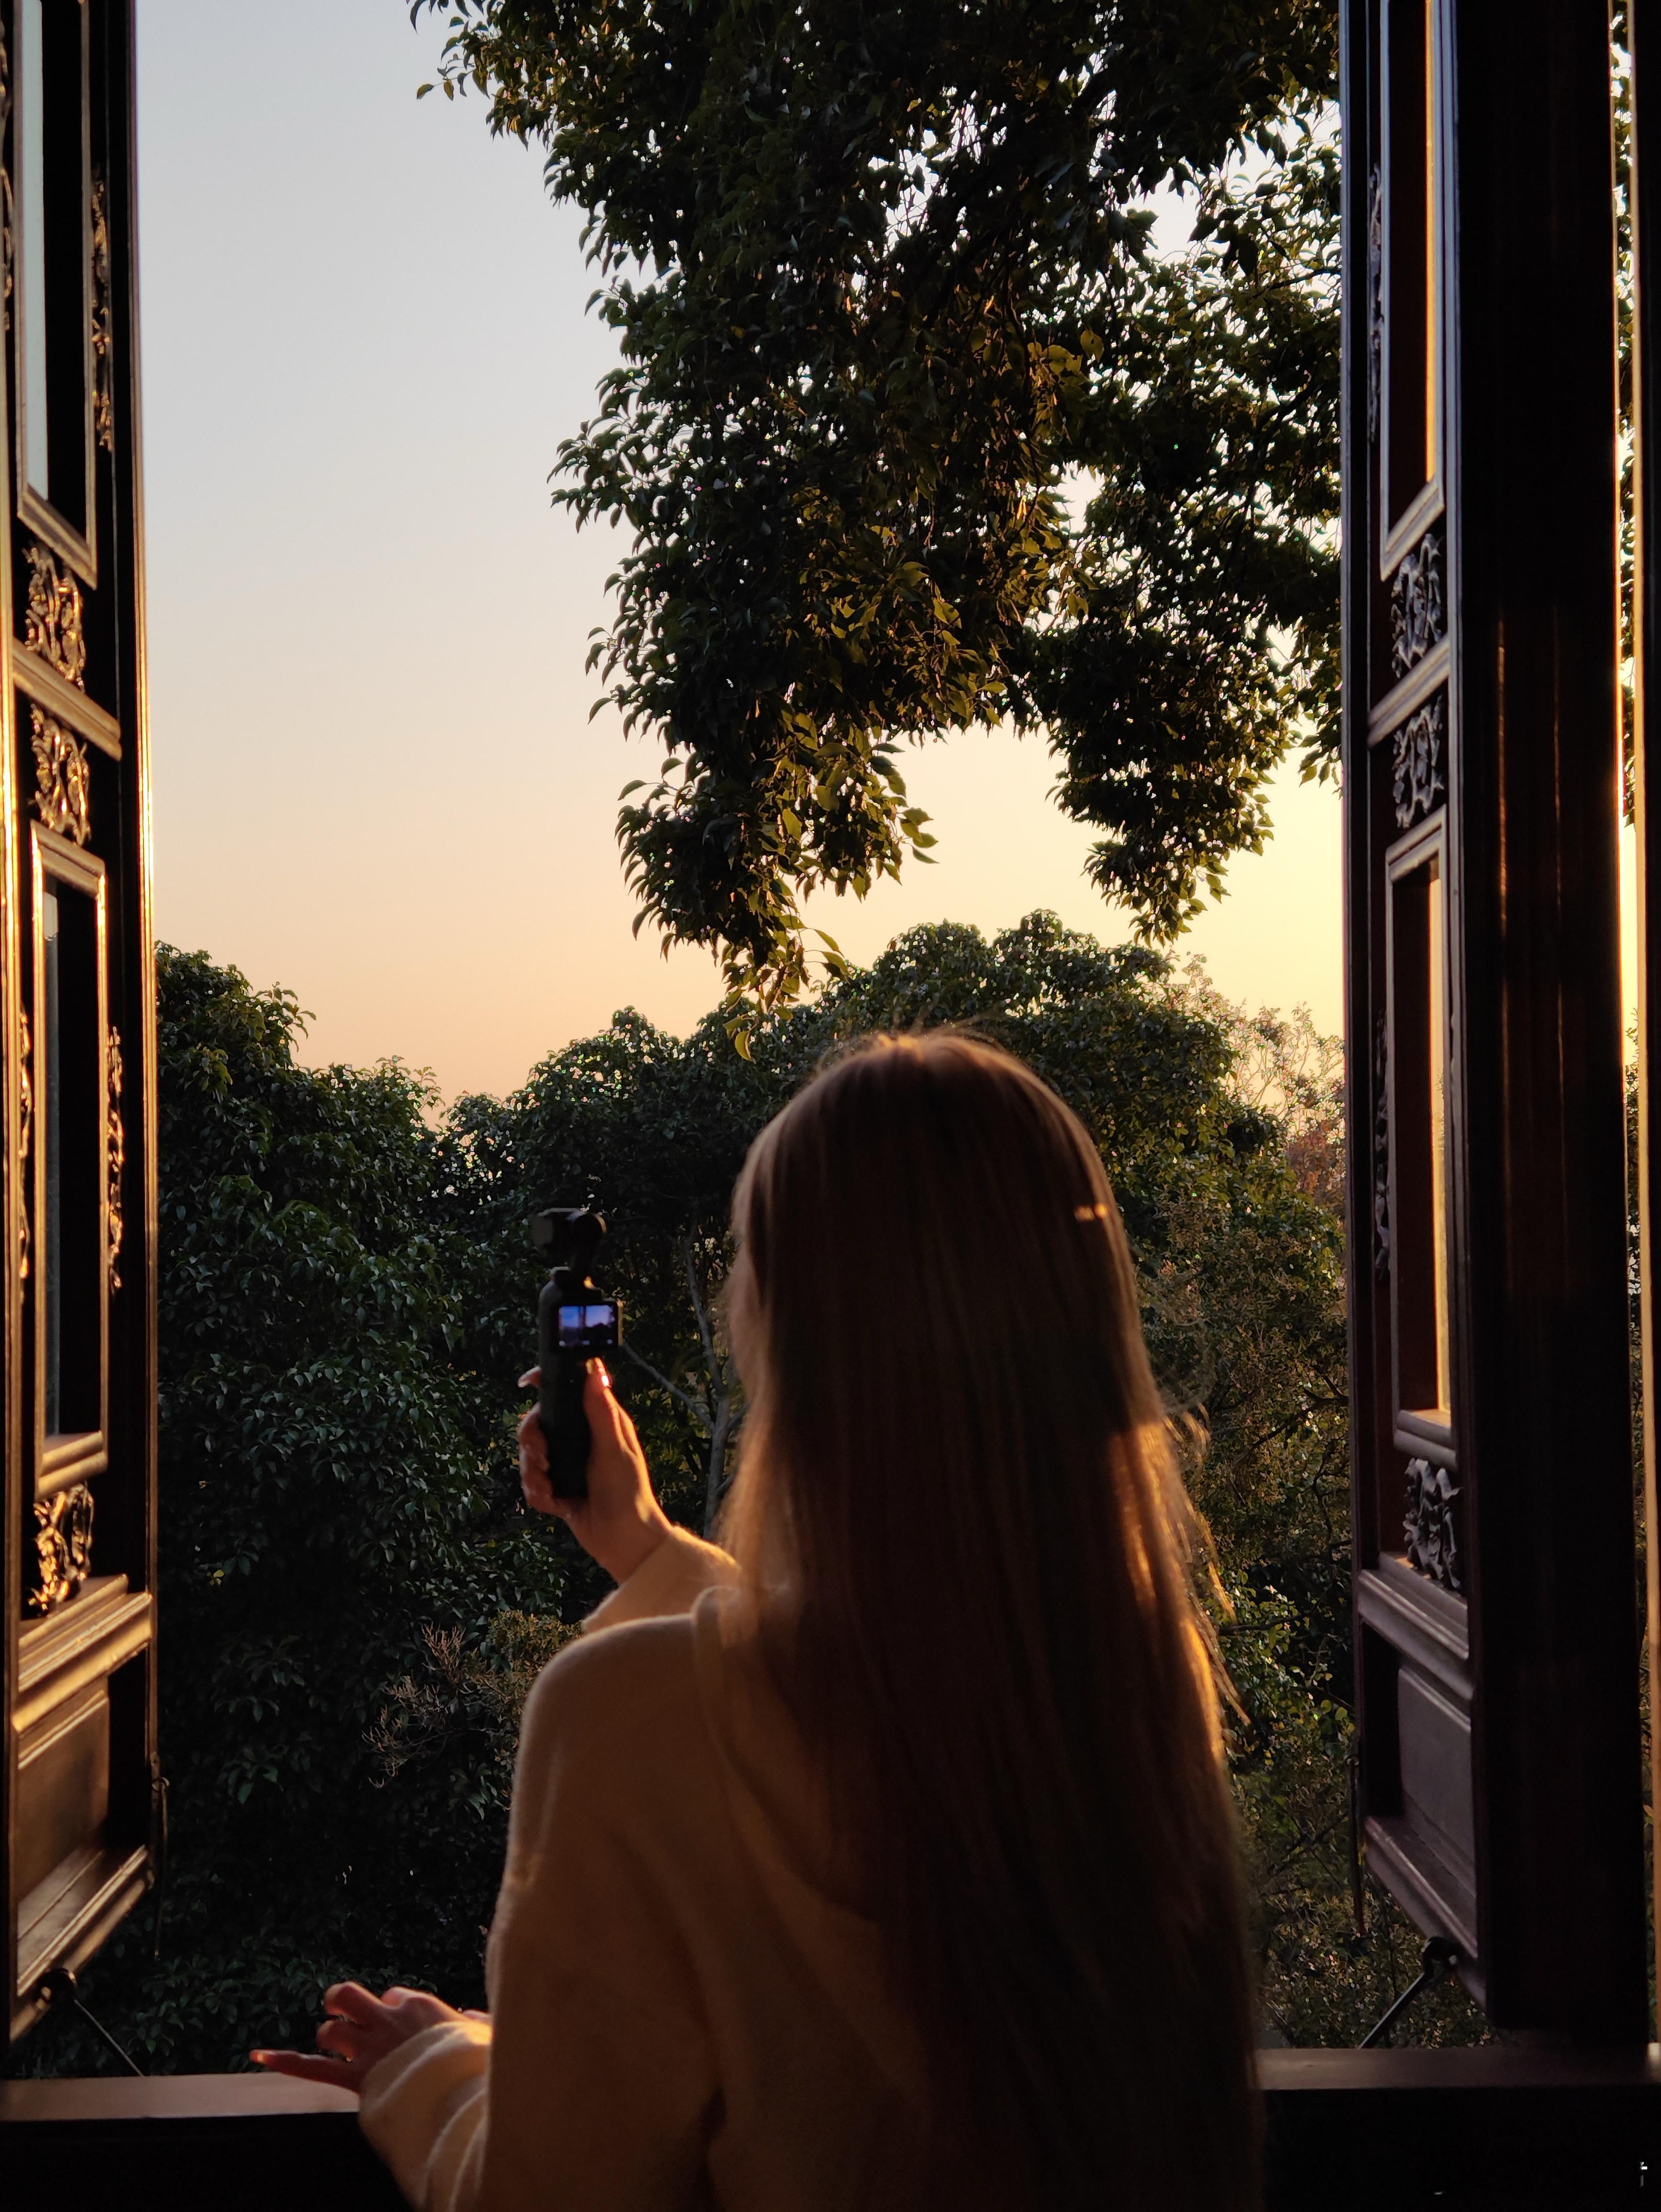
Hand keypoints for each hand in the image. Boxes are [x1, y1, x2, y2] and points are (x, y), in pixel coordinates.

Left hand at [251, 1981, 476, 2092]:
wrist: (455, 2090)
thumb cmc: (474, 2064)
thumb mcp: (483, 2036)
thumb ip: (476, 2023)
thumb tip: (471, 2016)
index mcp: (419, 2006)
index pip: (393, 1996)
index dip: (391, 2008)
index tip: (401, 2026)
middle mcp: (387, 2021)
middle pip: (351, 1997)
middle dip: (343, 2004)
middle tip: (347, 2016)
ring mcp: (368, 2048)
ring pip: (330, 2029)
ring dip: (329, 2037)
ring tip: (335, 2045)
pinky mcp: (354, 2077)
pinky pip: (312, 2068)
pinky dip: (284, 2060)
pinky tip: (258, 2055)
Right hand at [518, 1361, 671, 1584]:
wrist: (623, 1539)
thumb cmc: (628, 1491)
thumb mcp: (615, 1448)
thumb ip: (602, 1411)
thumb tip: (596, 1369)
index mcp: (596, 1422)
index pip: (565, 1392)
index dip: (544, 1383)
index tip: (526, 1383)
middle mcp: (579, 1438)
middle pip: (537, 1424)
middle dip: (532, 1441)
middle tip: (543, 1458)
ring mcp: (566, 1463)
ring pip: (529, 1455)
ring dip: (533, 1472)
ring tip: (549, 1487)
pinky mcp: (557, 1487)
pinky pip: (531, 1483)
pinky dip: (537, 1493)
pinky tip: (553, 1503)